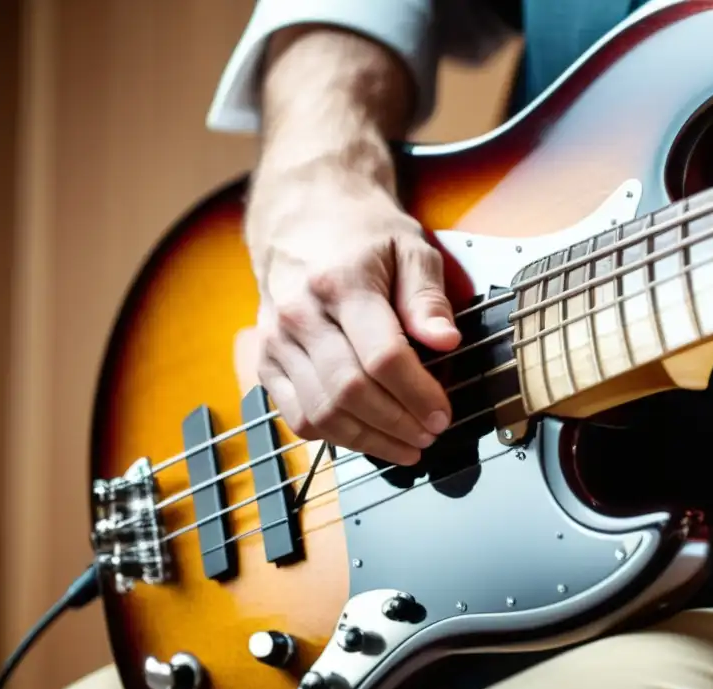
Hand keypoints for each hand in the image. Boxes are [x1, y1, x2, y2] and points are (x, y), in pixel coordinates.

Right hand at [248, 168, 461, 465]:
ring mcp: (277, 342)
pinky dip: (335, 436)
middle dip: (397, 423)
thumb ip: (427, 297)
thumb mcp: (410, 248)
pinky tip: (367, 435)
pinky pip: (297, 417)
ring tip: (406, 445)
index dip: (417, 394)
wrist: (303, 218)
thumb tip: (445, 340)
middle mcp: (301, 315)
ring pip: (322, 413)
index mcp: (342, 283)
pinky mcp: (266, 362)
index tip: (442, 412)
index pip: (382, 356)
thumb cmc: (363, 235)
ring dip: (370, 440)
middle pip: (350, 391)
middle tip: (429, 434)